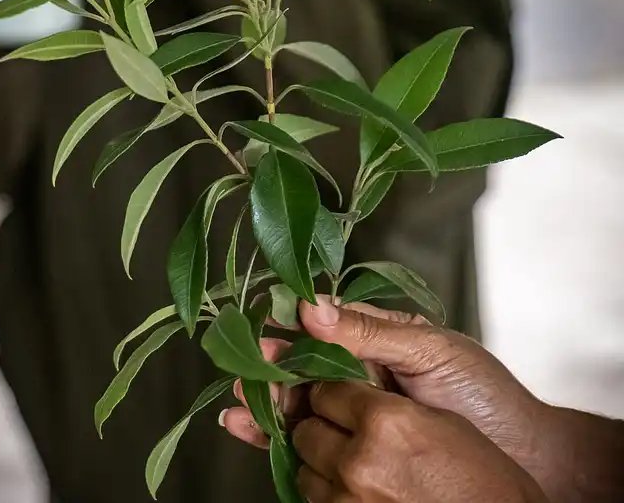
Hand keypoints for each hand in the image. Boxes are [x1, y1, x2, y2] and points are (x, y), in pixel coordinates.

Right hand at [222, 297, 557, 492]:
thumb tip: (312, 304)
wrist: (524, 459)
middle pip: (298, 366)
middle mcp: (356, 373)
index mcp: (374, 339)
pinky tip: (245, 428)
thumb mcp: (430, 351)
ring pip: (294, 402)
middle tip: (244, 369)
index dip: (287, 327)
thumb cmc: (485, 398)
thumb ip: (369, 331)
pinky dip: (271, 434)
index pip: (319, 326)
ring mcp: (352, 412)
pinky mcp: (352, 448)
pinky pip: (305, 439)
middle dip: (267, 368)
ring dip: (262, 401)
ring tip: (238, 402)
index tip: (262, 327)